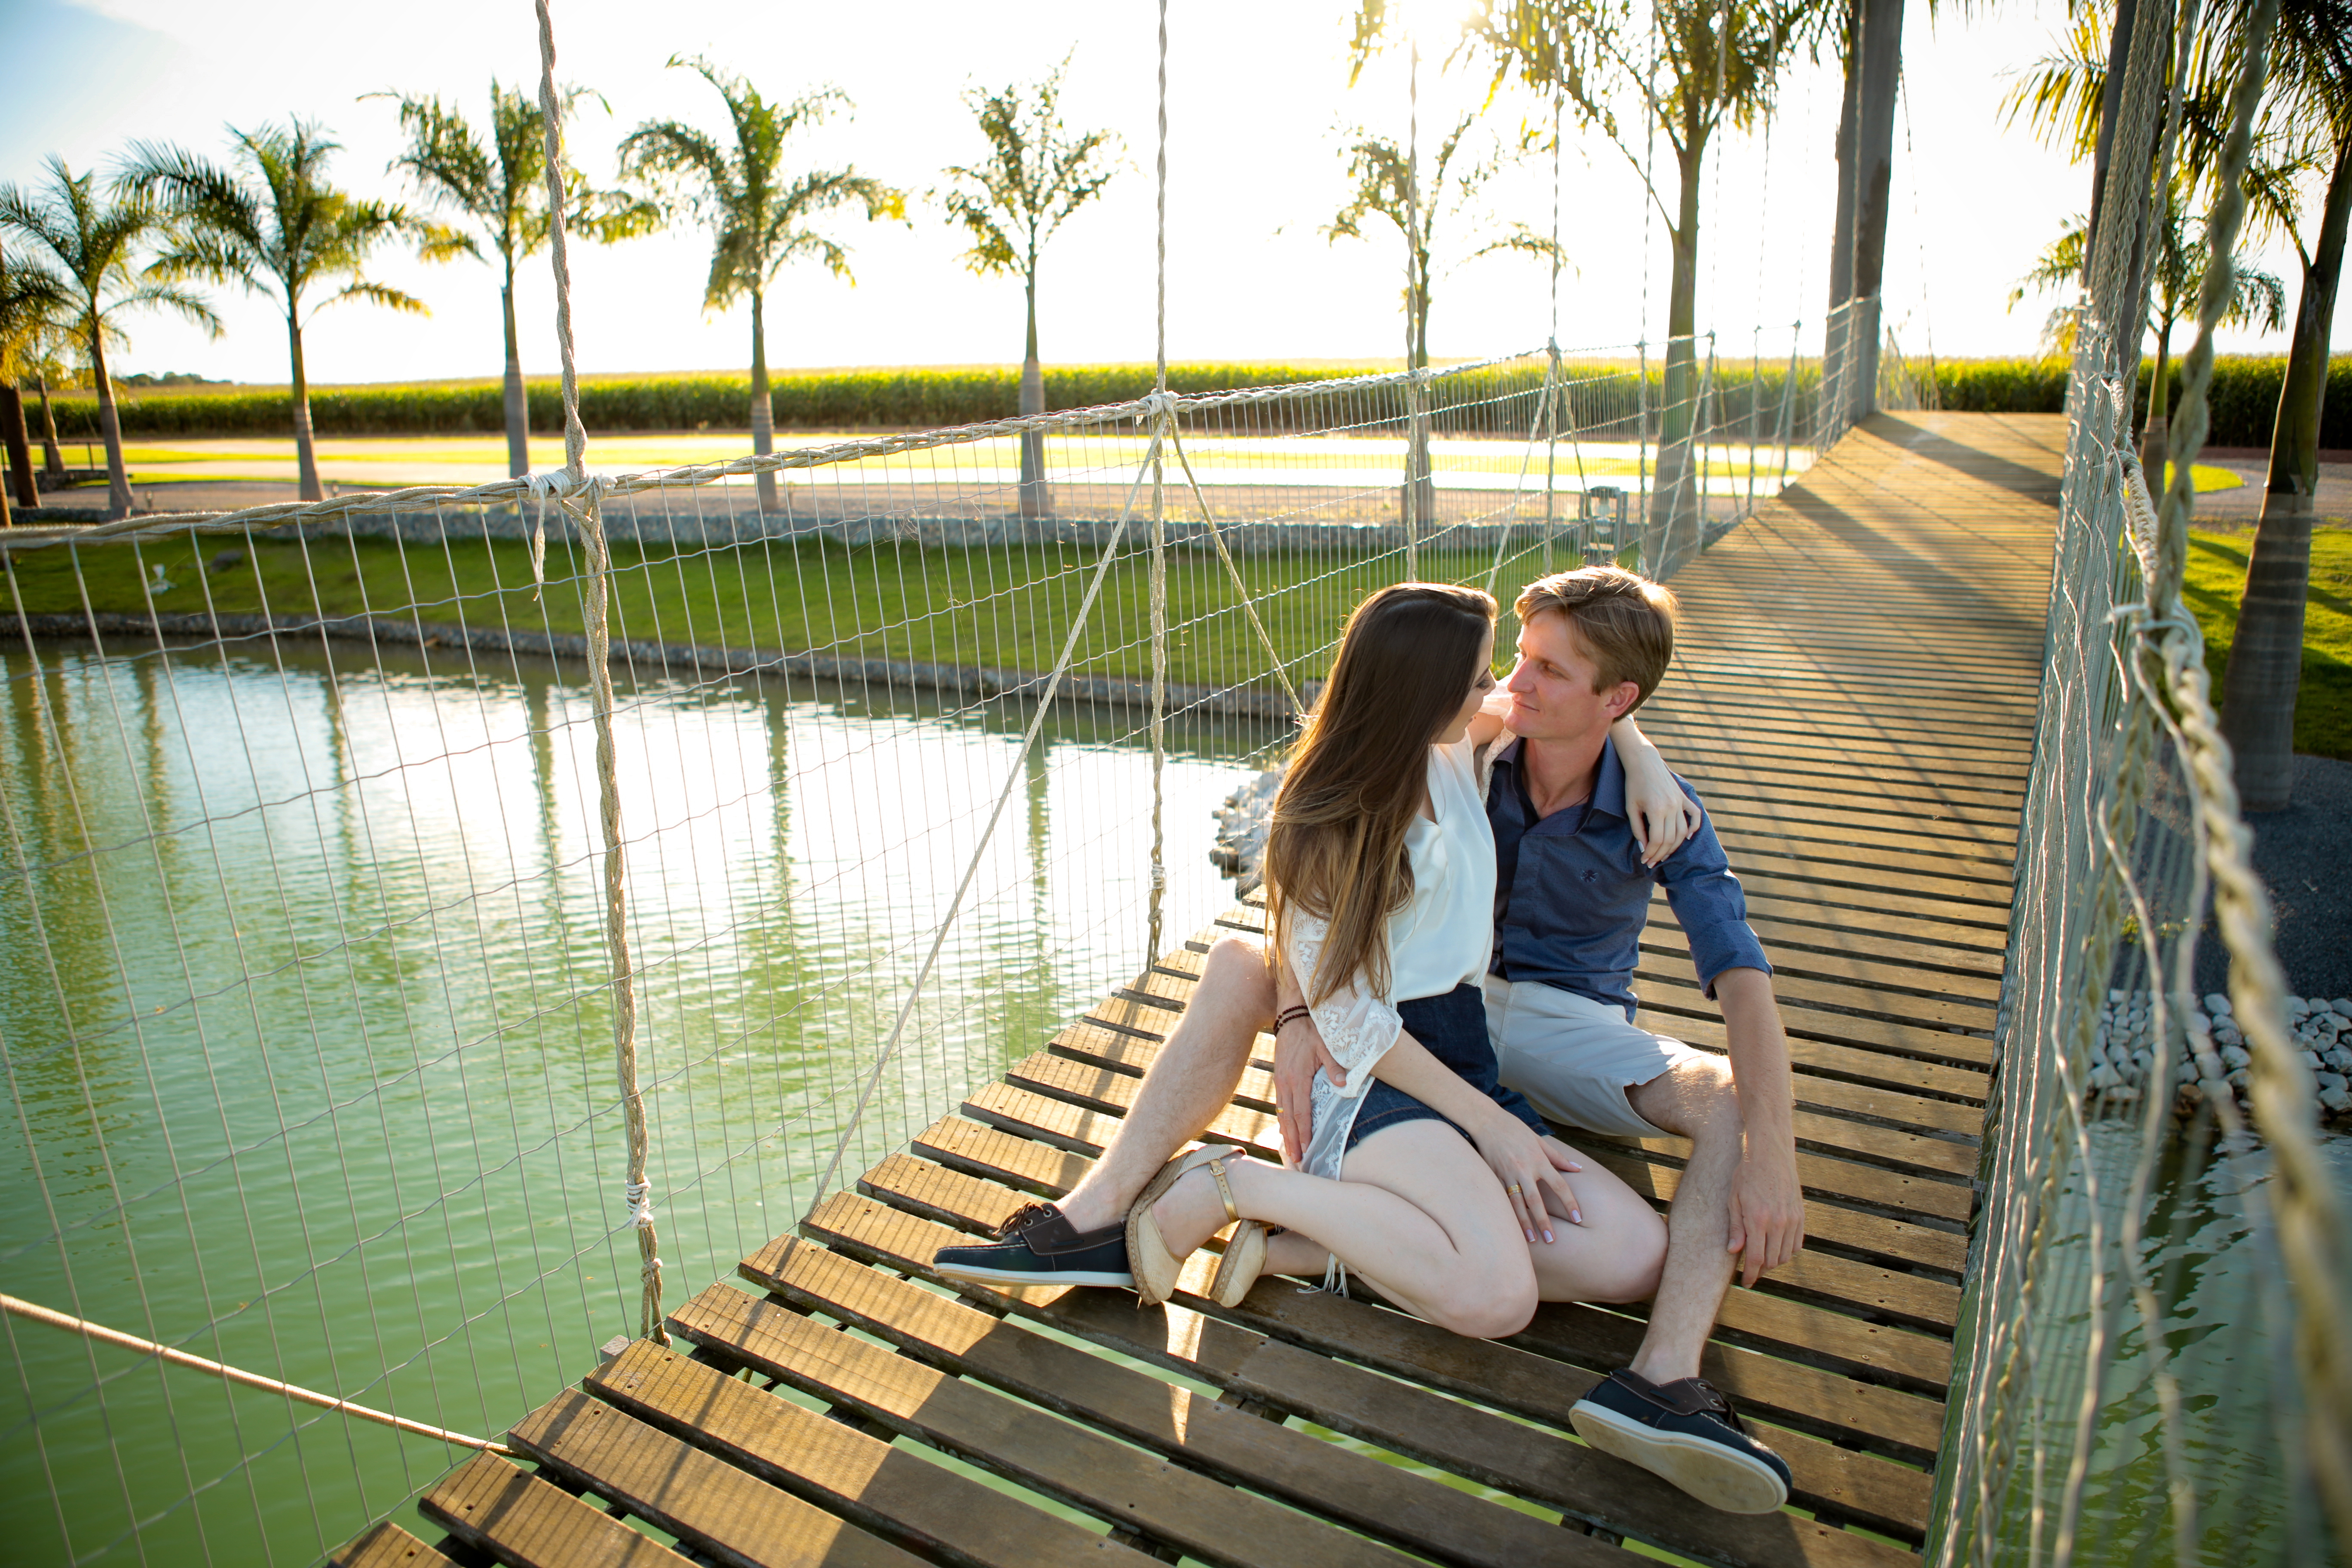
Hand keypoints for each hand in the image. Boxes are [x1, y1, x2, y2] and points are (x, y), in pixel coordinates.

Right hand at [1273, 1012, 1344, 1166]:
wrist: (1291, 1015)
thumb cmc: (1311, 1031)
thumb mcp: (1326, 1045)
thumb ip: (1334, 1066)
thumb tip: (1344, 1085)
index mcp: (1297, 1078)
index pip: (1302, 1112)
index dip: (1304, 1132)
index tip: (1306, 1148)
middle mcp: (1285, 1083)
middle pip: (1288, 1119)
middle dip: (1293, 1141)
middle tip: (1297, 1161)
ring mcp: (1280, 1082)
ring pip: (1281, 1114)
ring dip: (1286, 1134)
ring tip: (1290, 1153)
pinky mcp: (1279, 1079)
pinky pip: (1279, 1105)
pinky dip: (1282, 1121)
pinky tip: (1284, 1131)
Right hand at [1471, 1116, 1585, 1244]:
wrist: (1486, 1121)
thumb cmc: (1515, 1129)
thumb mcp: (1539, 1140)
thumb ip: (1558, 1157)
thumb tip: (1577, 1169)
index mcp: (1538, 1160)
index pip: (1559, 1185)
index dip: (1569, 1203)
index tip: (1577, 1218)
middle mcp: (1524, 1170)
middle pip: (1536, 1201)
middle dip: (1544, 1222)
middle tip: (1551, 1240)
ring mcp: (1507, 1174)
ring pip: (1516, 1204)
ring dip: (1524, 1223)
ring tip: (1531, 1240)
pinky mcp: (1493, 1176)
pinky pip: (1502, 1198)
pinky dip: (1507, 1213)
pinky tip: (1510, 1226)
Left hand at [1612, 719, 1702, 865]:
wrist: (1644, 762)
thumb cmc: (1633, 785)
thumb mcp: (1631, 808)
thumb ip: (1638, 829)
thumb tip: (1644, 847)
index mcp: (1657, 810)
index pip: (1657, 840)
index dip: (1651, 853)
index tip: (1644, 860)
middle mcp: (1672, 807)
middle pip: (1670, 839)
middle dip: (1660, 854)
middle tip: (1651, 863)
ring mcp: (1680, 802)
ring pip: (1683, 832)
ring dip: (1674, 847)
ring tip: (1663, 855)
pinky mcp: (1684, 797)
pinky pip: (1695, 815)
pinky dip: (1694, 828)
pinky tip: (1687, 838)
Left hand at [1726, 1144, 1803, 1287]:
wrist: (1770, 1153)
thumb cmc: (1745, 1174)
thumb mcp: (1733, 1199)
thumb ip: (1736, 1227)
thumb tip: (1734, 1252)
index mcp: (1758, 1219)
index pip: (1756, 1259)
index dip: (1751, 1275)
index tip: (1746, 1282)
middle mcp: (1778, 1222)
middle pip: (1773, 1261)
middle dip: (1761, 1270)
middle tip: (1751, 1271)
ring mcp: (1792, 1219)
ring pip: (1786, 1255)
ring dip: (1774, 1262)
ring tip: (1762, 1260)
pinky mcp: (1800, 1214)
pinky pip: (1797, 1243)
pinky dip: (1787, 1251)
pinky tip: (1776, 1247)